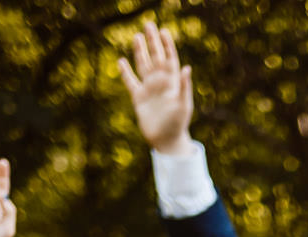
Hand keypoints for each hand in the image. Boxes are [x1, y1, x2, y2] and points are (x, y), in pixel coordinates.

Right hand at [118, 17, 194, 154]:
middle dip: (152, 42)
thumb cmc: (178, 123)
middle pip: (155, 57)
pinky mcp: (138, 98)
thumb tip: (186, 68)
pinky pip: (130, 81)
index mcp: (172, 82)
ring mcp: (149, 89)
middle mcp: (160, 83)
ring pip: (143, 65)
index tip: (164, 31)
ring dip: (140, 52)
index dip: (167, 45)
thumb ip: (184, 86)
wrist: (166, 140)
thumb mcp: (183, 104)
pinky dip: (125, 72)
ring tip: (136, 37)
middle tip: (148, 25)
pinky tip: (121, 61)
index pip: (169, 58)